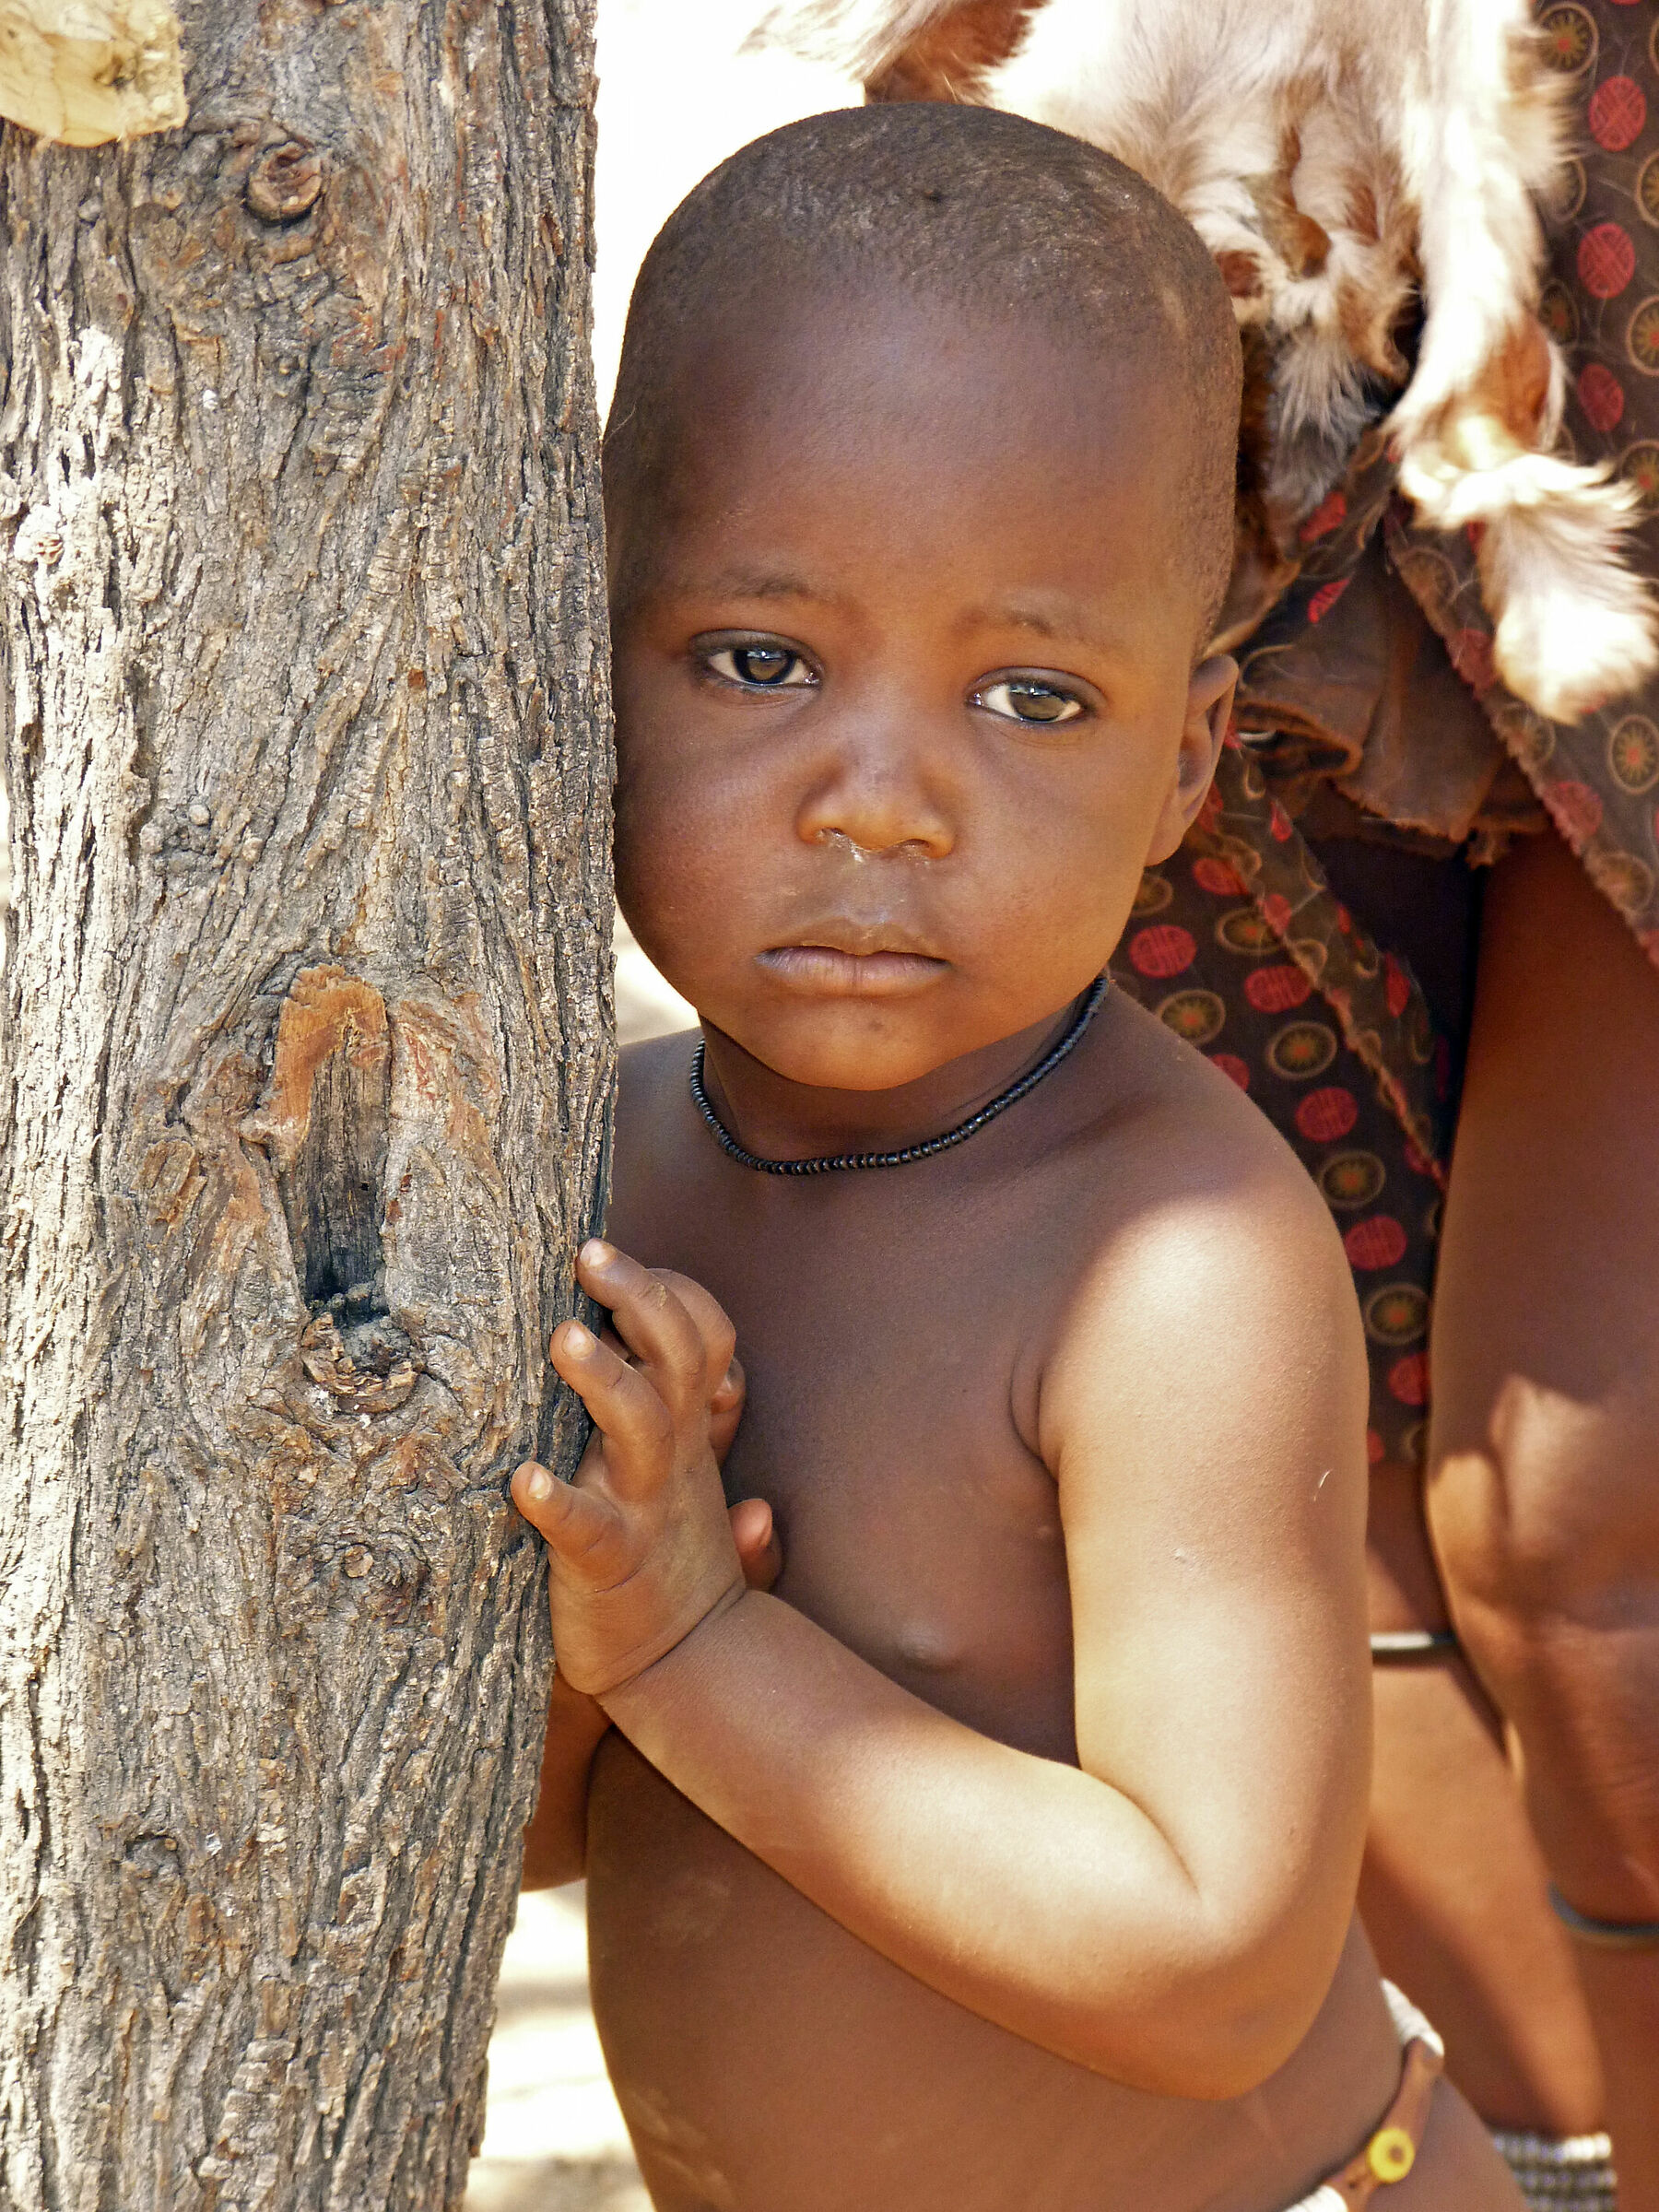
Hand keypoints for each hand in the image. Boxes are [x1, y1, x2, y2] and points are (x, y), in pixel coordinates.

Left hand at [513, 1241, 758, 1697]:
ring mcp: (643, 1505)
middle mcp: (671, 1456)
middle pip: (677, 1357)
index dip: (673, 1291)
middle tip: (591, 1252)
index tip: (615, 1254)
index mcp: (687, 1430)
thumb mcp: (697, 1482)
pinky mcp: (606, 1562)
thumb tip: (723, 1353)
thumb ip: (711, 1429)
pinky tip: (523, 1480)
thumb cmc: (674, 1564)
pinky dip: (557, 1502)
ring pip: (639, 1425)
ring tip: (564, 1337)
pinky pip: (584, 1526)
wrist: (688, 1668)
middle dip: (641, 1297)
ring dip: (605, 1378)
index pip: (704, 1338)